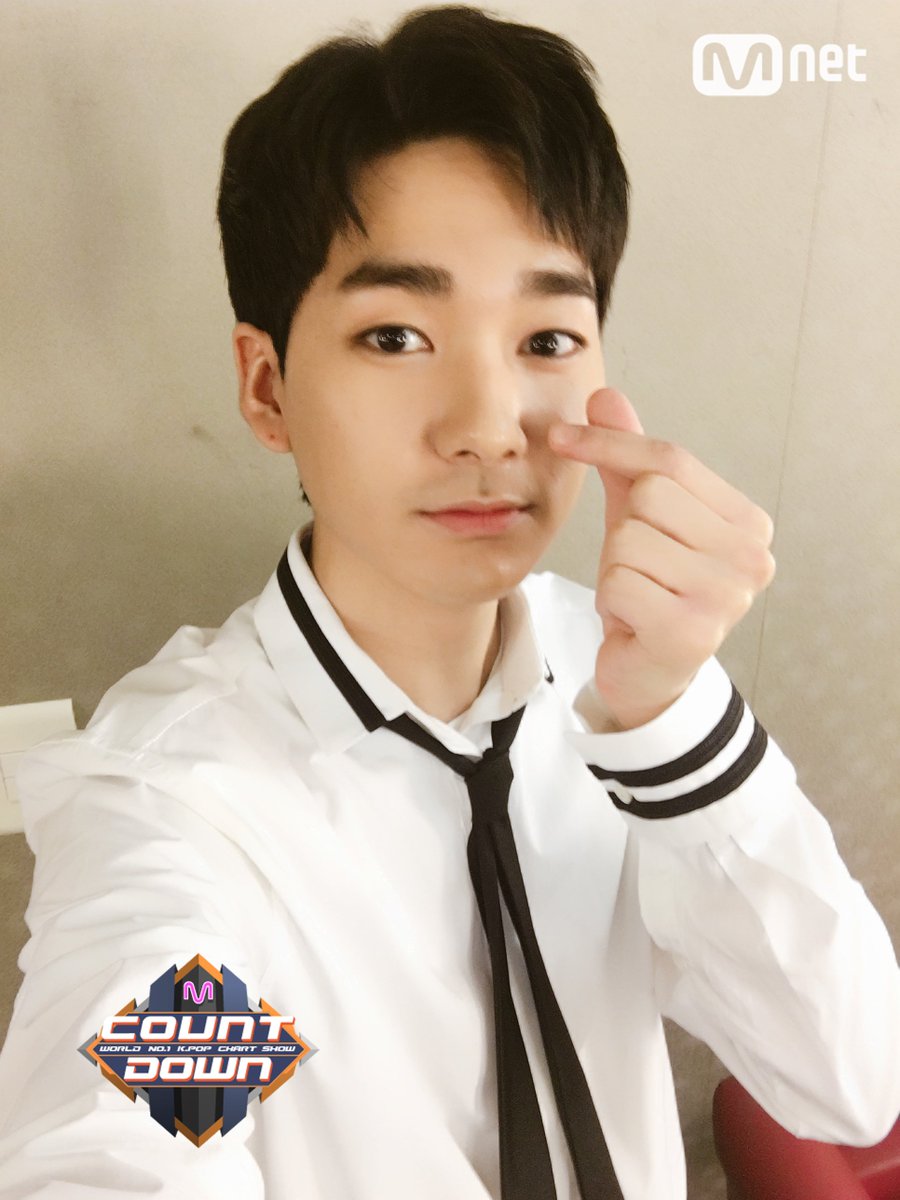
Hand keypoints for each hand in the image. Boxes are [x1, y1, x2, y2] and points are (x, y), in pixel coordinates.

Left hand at [549, 388, 775, 729]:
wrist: (651, 673)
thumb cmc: (651, 589)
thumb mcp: (637, 516)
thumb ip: (627, 458)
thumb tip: (604, 395)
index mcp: (748, 522)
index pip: (670, 458)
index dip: (609, 442)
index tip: (561, 436)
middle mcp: (751, 557)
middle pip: (650, 495)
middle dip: (625, 528)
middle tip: (639, 566)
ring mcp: (728, 597)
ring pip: (629, 540)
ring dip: (616, 568)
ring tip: (639, 594)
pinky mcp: (692, 632)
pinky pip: (618, 582)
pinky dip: (612, 600)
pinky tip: (634, 619)